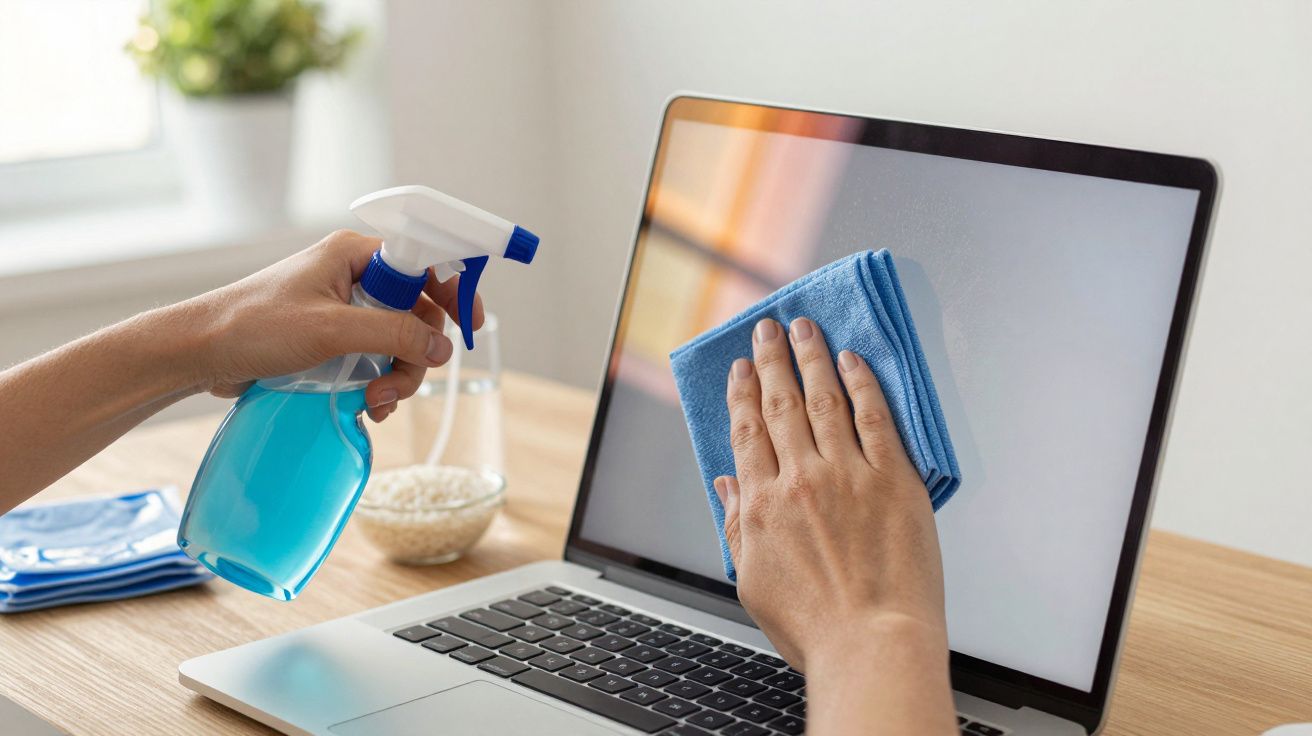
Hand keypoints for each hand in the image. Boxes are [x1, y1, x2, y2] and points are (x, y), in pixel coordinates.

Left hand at [179, 229, 482, 421]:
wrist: (198, 354)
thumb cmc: (253, 326)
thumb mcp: (331, 330)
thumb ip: (393, 335)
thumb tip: (443, 348)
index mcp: (355, 255)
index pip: (425, 263)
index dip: (454, 292)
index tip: (472, 325)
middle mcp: (354, 278)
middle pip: (417, 314)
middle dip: (415, 355)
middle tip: (397, 388)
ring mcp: (344, 311)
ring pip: (398, 344)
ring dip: (396, 378)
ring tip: (372, 404)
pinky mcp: (332, 341)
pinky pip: (374, 361)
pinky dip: (377, 385)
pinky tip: (364, 406)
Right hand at [713, 317, 946, 669]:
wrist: (872, 645)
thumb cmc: (816, 627)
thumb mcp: (753, 581)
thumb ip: (737, 527)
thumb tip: (725, 487)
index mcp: (762, 505)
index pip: (747, 431)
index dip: (742, 393)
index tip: (740, 368)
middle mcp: (801, 480)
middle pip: (781, 405)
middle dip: (771, 361)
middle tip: (766, 329)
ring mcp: (849, 476)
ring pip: (825, 400)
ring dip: (812, 358)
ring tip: (805, 328)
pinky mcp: (893, 480)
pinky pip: (875, 419)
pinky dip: (862, 384)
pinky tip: (853, 361)